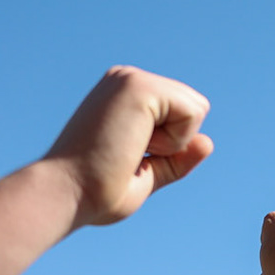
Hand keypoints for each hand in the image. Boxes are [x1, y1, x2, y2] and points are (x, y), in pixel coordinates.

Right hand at [42, 67, 214, 227]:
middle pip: (195, 108)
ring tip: (129, 149)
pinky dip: (174, 140)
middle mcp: (127, 80)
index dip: (171, 148)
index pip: (183, 115)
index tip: (128, 159)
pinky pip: (192, 113)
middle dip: (176, 143)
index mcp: (125, 96)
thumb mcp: (147, 175)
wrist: (66, 195)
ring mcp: (130, 79)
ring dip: (174, 143)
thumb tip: (207, 142)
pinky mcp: (138, 86)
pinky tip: (135, 144)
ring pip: (196, 109)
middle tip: (129, 156)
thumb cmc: (94, 193)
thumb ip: (177, 159)